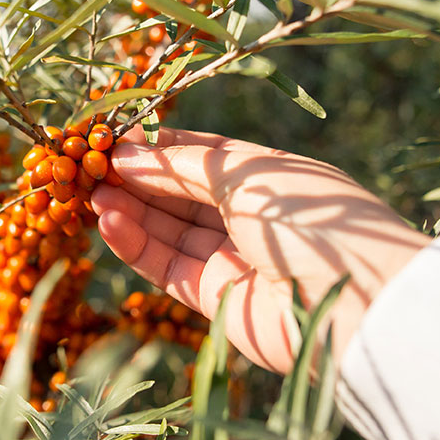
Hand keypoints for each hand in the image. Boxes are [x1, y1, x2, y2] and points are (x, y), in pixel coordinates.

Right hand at [90, 127, 430, 372]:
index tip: (114, 138)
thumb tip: (129, 152)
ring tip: (87, 192)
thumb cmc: (311, 219)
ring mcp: (232, 258)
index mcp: (269, 176)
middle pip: (179, 193)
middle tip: (87, 165)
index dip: (159, 148)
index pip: (203, 156)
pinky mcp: (214, 299)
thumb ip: (183, 165)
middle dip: (136, 178)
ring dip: (128, 209)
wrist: (352, 301)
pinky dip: (134, 243)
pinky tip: (105, 220)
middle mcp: (250, 216)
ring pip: (167, 229)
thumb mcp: (247, 174)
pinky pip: (165, 266)